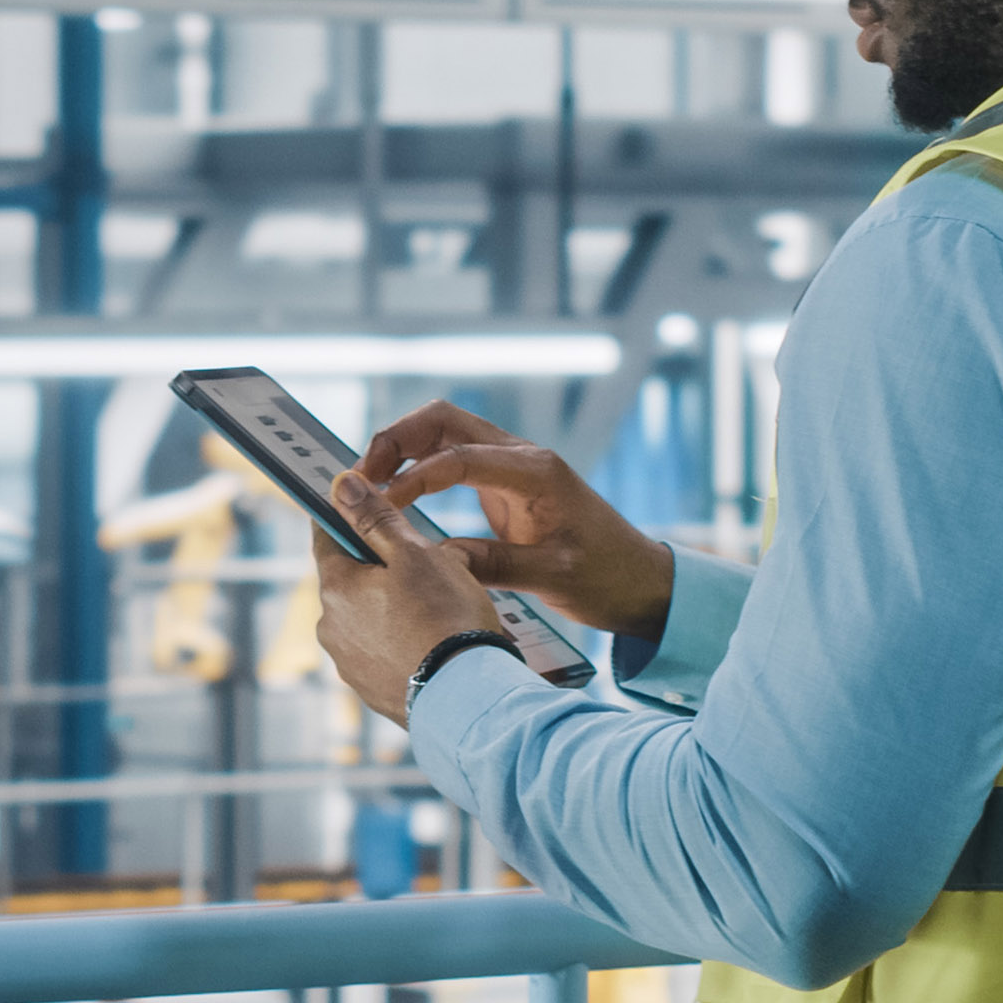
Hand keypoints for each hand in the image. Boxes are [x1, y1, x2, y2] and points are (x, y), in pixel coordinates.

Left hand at [310, 474, 508, 725]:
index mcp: (335, 589)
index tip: (364, 503)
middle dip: (383, 566)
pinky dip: (403, 640)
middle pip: (352, 579)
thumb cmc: (445, 617)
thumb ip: (375, 517)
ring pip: (369, 617)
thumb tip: (340, 485)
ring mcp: (349, 665)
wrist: (467, 697)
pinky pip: (384, 652)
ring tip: (440, 608)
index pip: (326, 535)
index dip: (347, 515)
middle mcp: (331, 629)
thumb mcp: (416, 553)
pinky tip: (436, 640)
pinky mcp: (372, 691)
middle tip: (427, 563)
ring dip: (394, 605)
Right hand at [356, 400, 674, 644]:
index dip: (413, 478)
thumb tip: (432, 560)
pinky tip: (396, 495)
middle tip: (360, 478)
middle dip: (396, 440)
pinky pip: (454, 459)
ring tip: (369, 485)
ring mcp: (514, 466)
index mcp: (536, 472)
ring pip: (445, 433)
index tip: (381, 505)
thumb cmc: (606, 577)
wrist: (642, 581)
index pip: (458, 458)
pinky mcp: (507, 483)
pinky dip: (419, 466)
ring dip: (403, 449)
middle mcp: (522, 457)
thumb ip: (493, 566)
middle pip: (443, 421)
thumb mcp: (552, 578)